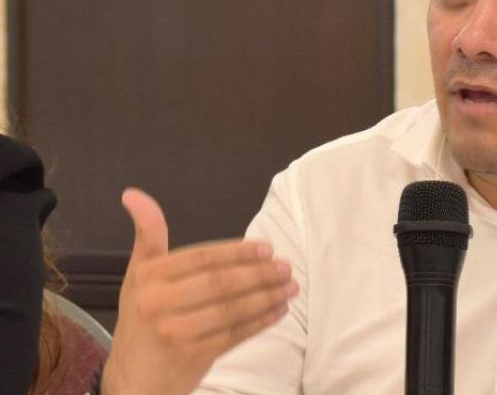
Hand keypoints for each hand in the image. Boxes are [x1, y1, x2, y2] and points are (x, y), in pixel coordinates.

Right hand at [101, 188, 298, 394]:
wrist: (132, 380)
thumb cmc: (142, 321)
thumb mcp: (138, 276)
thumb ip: (148, 236)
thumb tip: (134, 194)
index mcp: (148, 278)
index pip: (202, 259)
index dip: (237, 252)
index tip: (267, 248)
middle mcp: (157, 304)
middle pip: (220, 283)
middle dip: (259, 274)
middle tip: (286, 267)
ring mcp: (175, 333)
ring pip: (231, 309)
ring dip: (267, 296)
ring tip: (290, 287)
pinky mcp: (192, 358)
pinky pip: (234, 335)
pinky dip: (260, 322)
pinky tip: (278, 311)